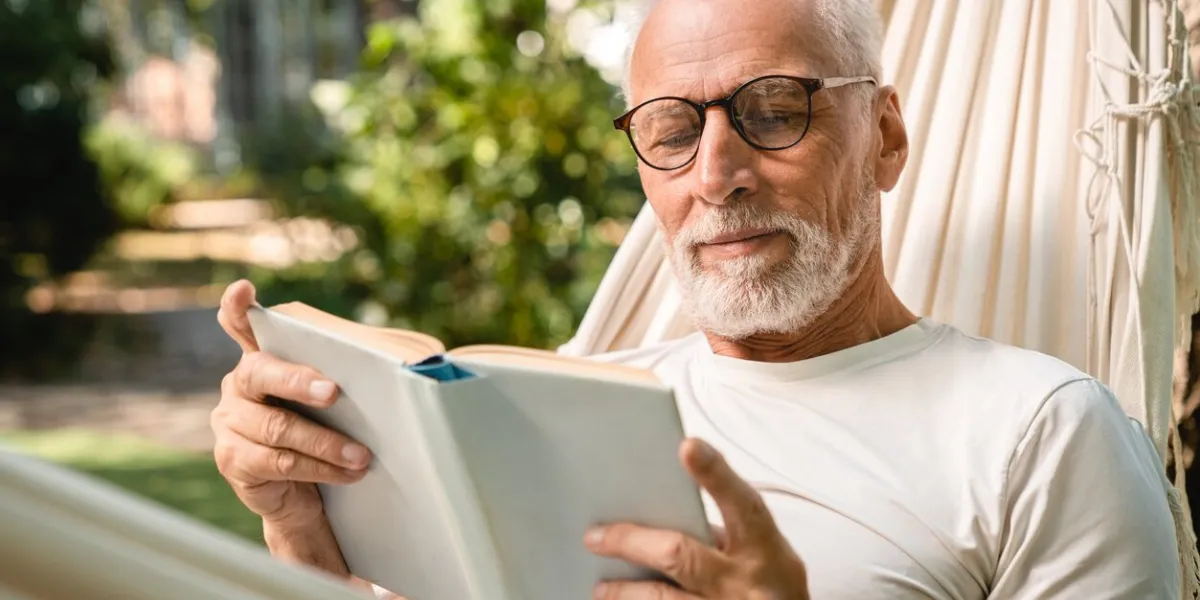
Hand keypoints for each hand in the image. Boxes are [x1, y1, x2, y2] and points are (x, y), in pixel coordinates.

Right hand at [211, 280, 372, 529]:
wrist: (308, 498)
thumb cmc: (331, 434)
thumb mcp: (344, 400)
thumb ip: (358, 370)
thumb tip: (424, 357)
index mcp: (263, 359)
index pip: (241, 325)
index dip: (238, 307)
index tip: (246, 289)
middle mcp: (238, 386)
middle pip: (260, 372)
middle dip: (298, 380)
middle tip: (334, 392)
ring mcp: (229, 423)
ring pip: (278, 428)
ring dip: (326, 442)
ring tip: (362, 455)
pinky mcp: (233, 460)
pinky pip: (280, 462)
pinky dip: (320, 467)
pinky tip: (349, 472)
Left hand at [584, 438, 808, 599]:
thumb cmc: (772, 581)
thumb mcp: (764, 549)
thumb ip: (726, 527)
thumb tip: (665, 506)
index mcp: (763, 546)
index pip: (740, 503)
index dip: (715, 475)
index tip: (687, 446)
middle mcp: (745, 580)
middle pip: (681, 556)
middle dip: (633, 543)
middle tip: (595, 536)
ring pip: (665, 599)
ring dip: (626, 593)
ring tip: (602, 587)